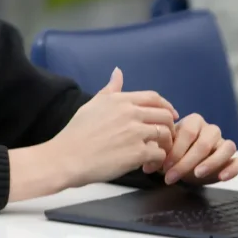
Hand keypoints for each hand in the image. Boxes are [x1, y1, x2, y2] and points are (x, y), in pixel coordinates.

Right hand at [48, 68, 178, 187]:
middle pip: (164, 115)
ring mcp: (136, 132)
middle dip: (170, 126)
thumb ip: (109, 90)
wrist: (67, 157)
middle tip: (166, 138)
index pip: (154, 97)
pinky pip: (159, 154)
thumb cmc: (76, 132)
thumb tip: (118, 72)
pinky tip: (148, 165)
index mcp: (121, 100)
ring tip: (157, 153)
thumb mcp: (92, 105)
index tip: (170, 115)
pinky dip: (158, 161)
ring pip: (165, 134)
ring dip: (165, 145)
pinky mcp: (138, 152)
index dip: (166, 106)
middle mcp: (131, 113)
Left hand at [161, 113, 237, 184]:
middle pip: (204, 143)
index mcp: (193, 122)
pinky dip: (233, 169)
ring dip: (211, 163)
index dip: (176, 150)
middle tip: (173, 176)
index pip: (187, 132)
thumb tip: (147, 165)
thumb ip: (156, 153)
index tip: (165, 166)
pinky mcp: (232, 157)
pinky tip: (222, 177)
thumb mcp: (164, 150)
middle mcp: (210, 129)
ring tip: (197, 175)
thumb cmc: (175, 153)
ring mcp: (223, 142)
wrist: (186, 162)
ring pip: (226, 148)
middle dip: (187, 162)